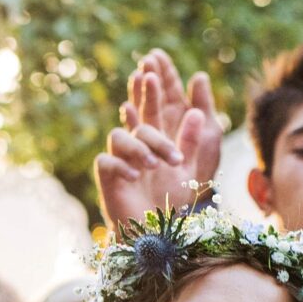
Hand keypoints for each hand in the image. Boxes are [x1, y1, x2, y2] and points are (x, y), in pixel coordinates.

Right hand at [93, 49, 221, 225]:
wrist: (155, 233)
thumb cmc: (170, 202)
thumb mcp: (189, 170)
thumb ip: (192, 142)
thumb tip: (196, 111)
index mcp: (156, 140)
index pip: (154, 108)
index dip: (152, 89)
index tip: (153, 68)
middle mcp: (136, 145)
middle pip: (136, 114)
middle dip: (143, 94)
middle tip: (147, 76)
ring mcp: (120, 158)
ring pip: (122, 136)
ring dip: (139, 147)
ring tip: (154, 165)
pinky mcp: (107, 175)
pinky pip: (108, 160)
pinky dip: (122, 165)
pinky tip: (136, 176)